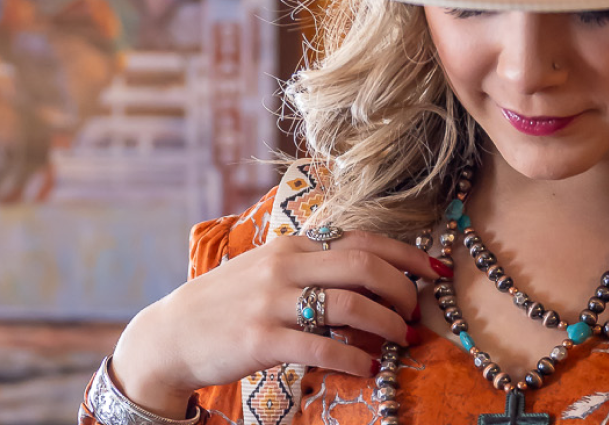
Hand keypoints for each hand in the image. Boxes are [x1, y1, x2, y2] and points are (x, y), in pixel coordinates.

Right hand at [111, 229, 442, 417]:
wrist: (171, 334)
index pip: (363, 239)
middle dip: (401, 288)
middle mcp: (286, 265)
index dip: (406, 254)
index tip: (435, 269)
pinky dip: (352, 358)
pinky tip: (367, 369)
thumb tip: (373, 273)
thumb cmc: (230, 302)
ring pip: (348, 304)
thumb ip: (315, 265)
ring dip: (385, 323)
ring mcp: (272, 301)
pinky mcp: (260, 338)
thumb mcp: (272, 269)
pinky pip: (319, 346)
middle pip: (363, 266)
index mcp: (294, 244)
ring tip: (402, 339)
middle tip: (416, 312)